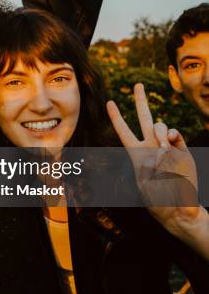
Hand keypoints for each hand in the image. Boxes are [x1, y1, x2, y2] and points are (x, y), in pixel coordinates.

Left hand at [107, 84, 202, 239]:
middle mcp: (151, 146)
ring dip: (158, 134)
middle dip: (140, 100)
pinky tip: (169, 148)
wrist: (178, 208)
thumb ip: (148, 164)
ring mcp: (167, 146)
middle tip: (137, 84)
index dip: (117, 117)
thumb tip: (161, 150)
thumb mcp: (143, 183)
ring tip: (162, 151)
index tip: (110, 103)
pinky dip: (171, 137)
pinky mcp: (182, 150)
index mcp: (136, 153)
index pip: (124, 131)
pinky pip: (175, 133)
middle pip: (143, 117)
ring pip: (159, 125)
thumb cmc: (157, 200)